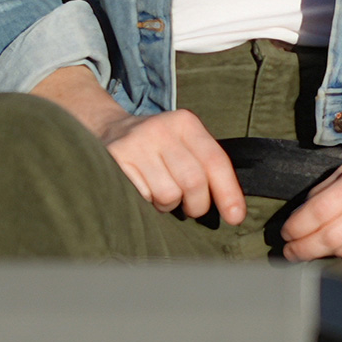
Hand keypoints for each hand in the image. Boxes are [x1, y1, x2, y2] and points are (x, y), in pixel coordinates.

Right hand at [35, 65, 243, 225]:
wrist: (106, 131)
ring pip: (168, 194)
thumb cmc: (156, 149)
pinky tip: (141, 191)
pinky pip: (141, 198)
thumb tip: (233, 211)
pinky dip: (145, 203)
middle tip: (189, 207)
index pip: (216, 161)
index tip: (236, 218)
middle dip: (196, 204)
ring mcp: (135, 144)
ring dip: (166, 205)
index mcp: (186, 123)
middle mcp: (162, 128)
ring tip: (159, 193)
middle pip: (194, 181)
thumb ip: (206, 168)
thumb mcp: (184, 145)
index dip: (228, 193)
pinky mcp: (114, 161)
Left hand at [280, 94, 341, 261]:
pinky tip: (332, 254)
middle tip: (288, 251)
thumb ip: (330, 186)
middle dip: (301, 249)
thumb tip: (302, 214)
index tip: (285, 232)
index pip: (319, 211)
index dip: (296, 227)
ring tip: (304, 254)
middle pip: (328, 237)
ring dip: (318, 256)